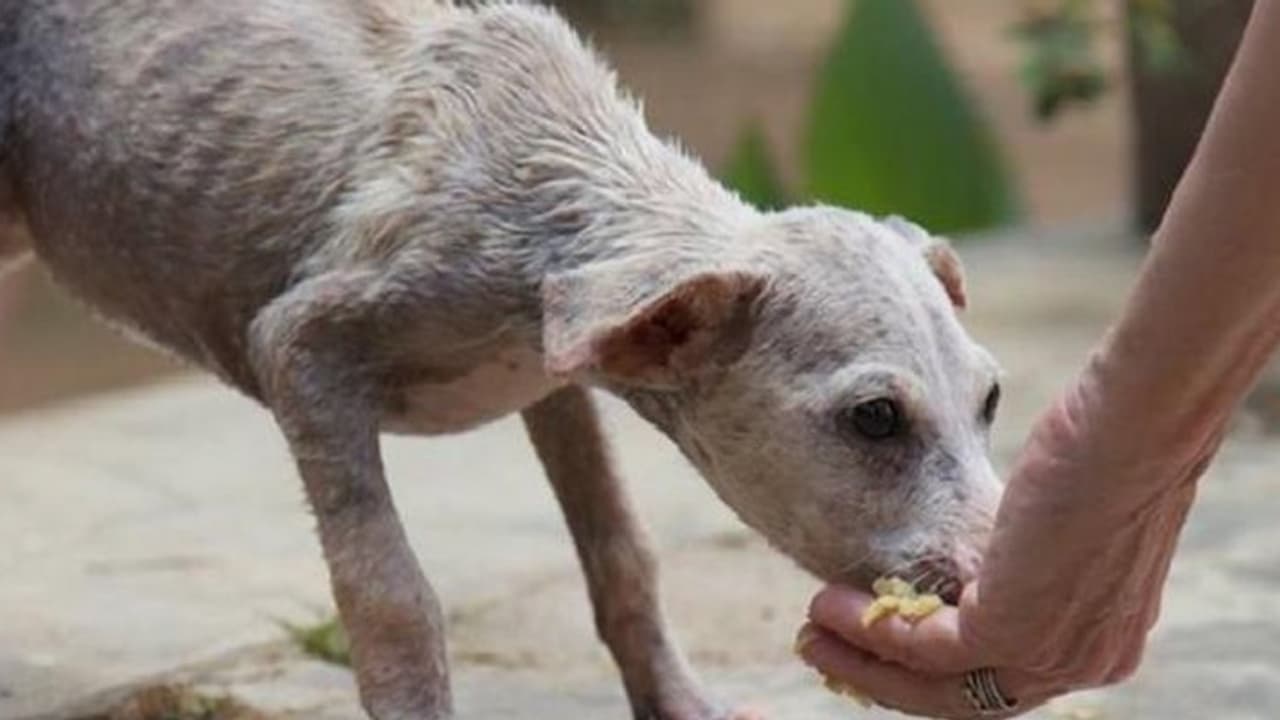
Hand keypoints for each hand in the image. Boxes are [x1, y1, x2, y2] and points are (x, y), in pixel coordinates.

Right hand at [795, 369, 1220, 717]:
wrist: (1133, 434)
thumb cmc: (1108, 452)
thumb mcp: (1062, 524)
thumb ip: (1026, 560)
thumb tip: (982, 557)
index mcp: (1099, 643)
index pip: (1000, 679)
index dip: (930, 668)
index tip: (877, 643)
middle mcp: (1081, 664)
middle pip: (963, 699)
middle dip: (883, 679)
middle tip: (827, 649)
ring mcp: (1050, 657)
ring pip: (936, 686)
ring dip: (863, 661)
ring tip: (814, 629)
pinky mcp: (1015, 632)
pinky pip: (924, 649)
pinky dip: (870, 632)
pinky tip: (832, 605)